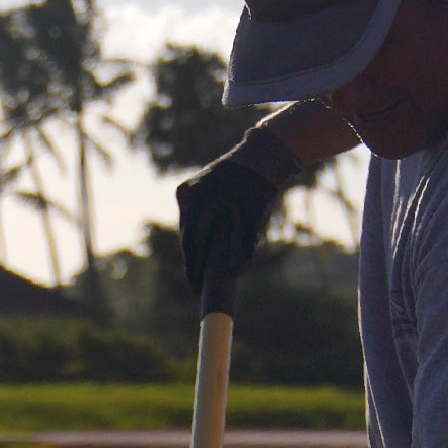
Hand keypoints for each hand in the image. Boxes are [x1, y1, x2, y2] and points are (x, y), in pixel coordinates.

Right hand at [176, 123, 302, 307]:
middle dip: (196, 261)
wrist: (260, 156)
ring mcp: (187, 192)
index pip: (191, 243)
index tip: (198, 291)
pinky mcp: (192, 191)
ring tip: (205, 274)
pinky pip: (194, 220)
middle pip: (189, 238)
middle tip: (202, 287)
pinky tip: (208, 253)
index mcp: (197, 200)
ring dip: (199, 249)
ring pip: (191, 229)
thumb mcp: (252, 216)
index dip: (193, 270)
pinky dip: (202, 235)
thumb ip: (243, 244)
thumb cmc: (257, 185)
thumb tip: (236, 272)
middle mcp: (186, 195)